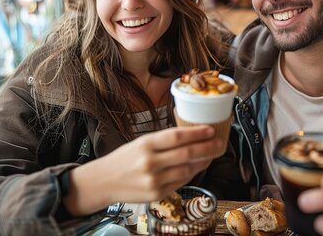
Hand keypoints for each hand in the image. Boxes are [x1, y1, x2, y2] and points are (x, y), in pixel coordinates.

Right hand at [65, 125, 220, 214]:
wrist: (103, 182)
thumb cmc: (124, 159)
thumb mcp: (141, 143)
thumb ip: (163, 141)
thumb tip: (191, 136)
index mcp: (146, 144)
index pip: (177, 136)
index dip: (197, 132)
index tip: (211, 129)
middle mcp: (150, 162)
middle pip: (186, 153)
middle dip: (207, 147)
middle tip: (219, 142)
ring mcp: (154, 180)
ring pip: (187, 169)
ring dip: (203, 161)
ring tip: (211, 154)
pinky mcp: (157, 194)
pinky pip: (181, 182)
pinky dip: (191, 173)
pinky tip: (197, 167)